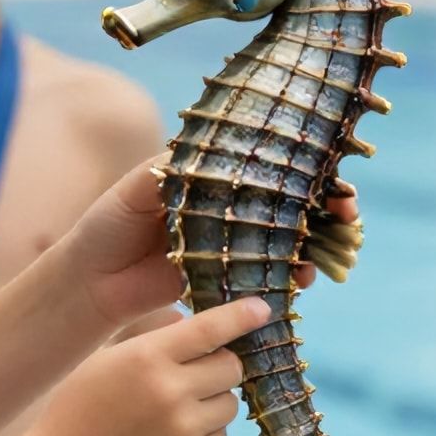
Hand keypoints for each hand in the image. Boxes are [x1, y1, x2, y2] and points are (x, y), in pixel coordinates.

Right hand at [25, 296, 270, 435]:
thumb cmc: (80, 407)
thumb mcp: (108, 359)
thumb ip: (155, 342)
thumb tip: (201, 327)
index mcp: (147, 357)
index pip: (210, 328)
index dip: (241, 316)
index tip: (262, 309)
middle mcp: (171, 391)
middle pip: (231, 365)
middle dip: (220, 364)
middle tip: (196, 371)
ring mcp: (184, 430)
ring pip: (231, 402)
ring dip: (215, 399)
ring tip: (179, 407)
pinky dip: (207, 432)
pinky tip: (174, 434)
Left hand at [62, 155, 359, 327]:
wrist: (89, 281)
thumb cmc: (108, 225)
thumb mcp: (136, 188)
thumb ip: (171, 171)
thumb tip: (210, 154)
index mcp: (211, 178)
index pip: (267, 164)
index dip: (304, 167)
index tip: (331, 175)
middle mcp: (227, 208)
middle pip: (289, 202)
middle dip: (325, 207)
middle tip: (346, 213)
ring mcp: (230, 246)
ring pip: (286, 241)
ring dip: (313, 246)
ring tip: (320, 256)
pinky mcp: (226, 281)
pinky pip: (267, 277)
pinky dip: (289, 279)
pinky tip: (300, 280)